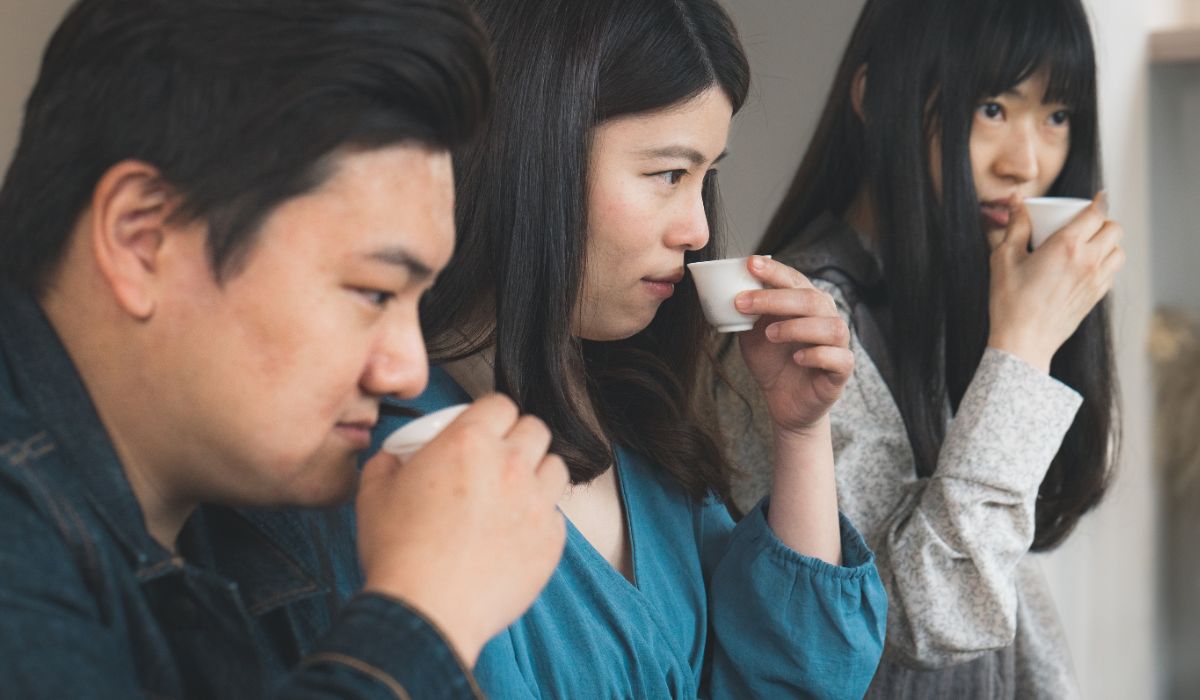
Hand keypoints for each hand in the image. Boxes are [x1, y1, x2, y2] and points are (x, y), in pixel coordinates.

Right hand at [356, 394, 567, 666]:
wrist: (425, 612)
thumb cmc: (397, 553)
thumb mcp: (374, 493)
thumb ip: (388, 462)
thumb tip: (395, 458)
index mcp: (468, 442)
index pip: (500, 403)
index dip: (490, 415)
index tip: (483, 430)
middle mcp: (510, 466)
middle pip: (536, 429)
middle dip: (518, 439)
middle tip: (499, 460)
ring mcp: (536, 503)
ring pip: (555, 468)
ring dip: (537, 474)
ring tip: (513, 495)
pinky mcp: (551, 541)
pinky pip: (556, 516)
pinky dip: (540, 520)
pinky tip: (515, 534)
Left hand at [733, 255, 853, 437]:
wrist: (784, 401)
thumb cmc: (772, 360)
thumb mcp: (752, 333)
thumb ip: (747, 312)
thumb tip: (725, 289)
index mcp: (806, 303)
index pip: (794, 279)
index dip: (774, 271)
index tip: (750, 264)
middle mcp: (826, 318)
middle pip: (811, 299)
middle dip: (775, 298)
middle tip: (743, 303)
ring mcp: (838, 344)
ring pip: (830, 326)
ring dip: (796, 327)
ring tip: (769, 334)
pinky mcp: (841, 370)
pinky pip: (838, 358)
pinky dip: (817, 355)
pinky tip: (797, 358)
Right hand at [987, 194, 1124, 372]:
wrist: (1023, 341)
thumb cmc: (1010, 301)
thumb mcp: (1004, 258)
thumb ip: (1015, 226)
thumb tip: (1016, 201)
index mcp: (1066, 246)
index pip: (1096, 213)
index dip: (1100, 201)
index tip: (1098, 196)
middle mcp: (1088, 261)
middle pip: (1114, 229)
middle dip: (1103, 221)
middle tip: (1086, 222)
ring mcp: (1096, 280)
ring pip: (1119, 251)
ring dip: (1108, 242)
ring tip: (1089, 244)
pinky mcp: (1096, 297)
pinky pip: (1112, 272)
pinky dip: (1105, 263)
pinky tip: (1086, 266)